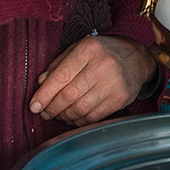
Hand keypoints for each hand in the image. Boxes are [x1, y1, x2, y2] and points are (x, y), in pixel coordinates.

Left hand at [29, 35, 156, 126]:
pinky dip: (78, 121)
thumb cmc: (102, 53)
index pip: (61, 76)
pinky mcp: (120, 98)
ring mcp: (114, 83)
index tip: (34, 105)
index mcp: (89, 49)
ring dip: (64, 116)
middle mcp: (103, 65)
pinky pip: (93, 117)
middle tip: (44, 112)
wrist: (135, 58)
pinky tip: (73, 118)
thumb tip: (41, 84)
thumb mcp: (79, 49)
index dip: (44, 94)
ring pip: (80, 108)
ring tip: (58, 115)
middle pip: (69, 95)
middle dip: (52, 108)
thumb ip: (58, 65)